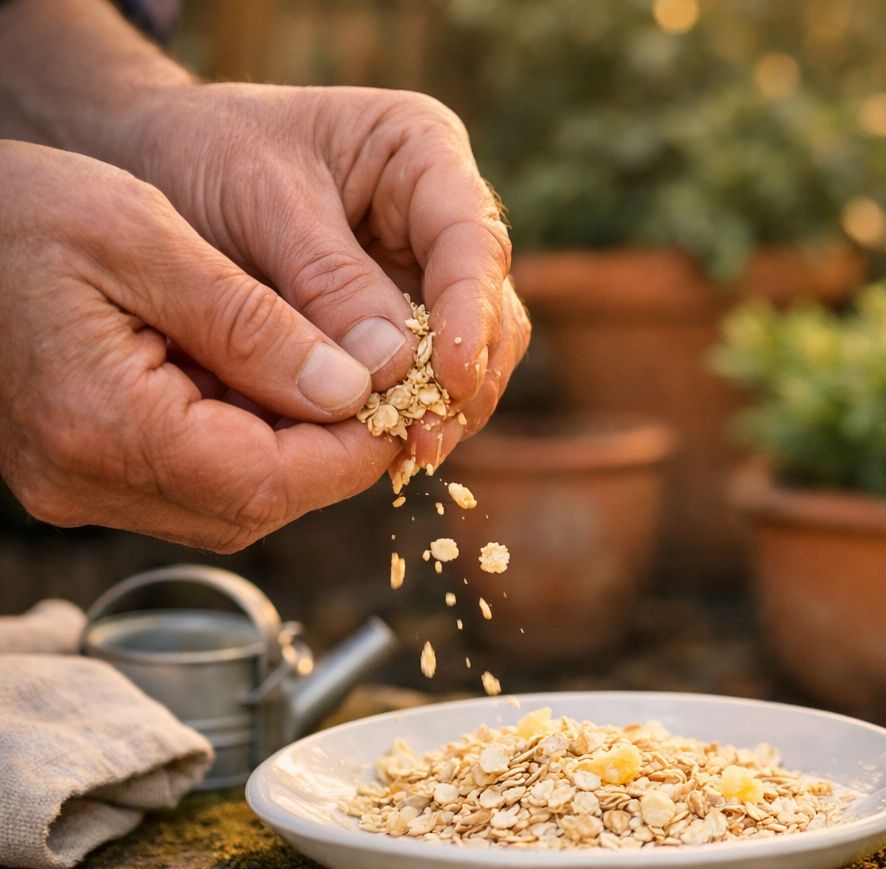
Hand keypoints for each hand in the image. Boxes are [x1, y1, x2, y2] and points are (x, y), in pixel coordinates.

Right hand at [0, 140, 397, 550]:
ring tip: (324, 372)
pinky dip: (247, 440)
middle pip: (255, 505)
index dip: (353, 449)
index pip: (267, 482)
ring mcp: (79, 489)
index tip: (403, 397)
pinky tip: (262, 379)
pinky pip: (195, 483)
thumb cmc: (23, 212)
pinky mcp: (84, 477)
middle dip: (332, 452)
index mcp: (100, 427)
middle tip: (378, 384)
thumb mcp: (147, 239)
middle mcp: (84, 483)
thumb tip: (356, 390)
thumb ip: (256, 323)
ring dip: (294, 449)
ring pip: (232, 504)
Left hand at [126, 83, 529, 469]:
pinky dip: (404, 415)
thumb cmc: (204, 153)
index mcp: (424, 154)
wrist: (148, 162)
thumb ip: (327, 280)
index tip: (451, 378)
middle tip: (426, 438)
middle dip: (467, 378)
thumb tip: (393, 368)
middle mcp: (439, 217)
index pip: (473, 240)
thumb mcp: (259, 200)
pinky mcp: (393, 328)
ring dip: (445, 408)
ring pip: (470, 353)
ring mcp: (423, 275)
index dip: (470, 314)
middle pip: (491, 307)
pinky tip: (381, 451)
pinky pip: (417, 379)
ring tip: (410, 454)